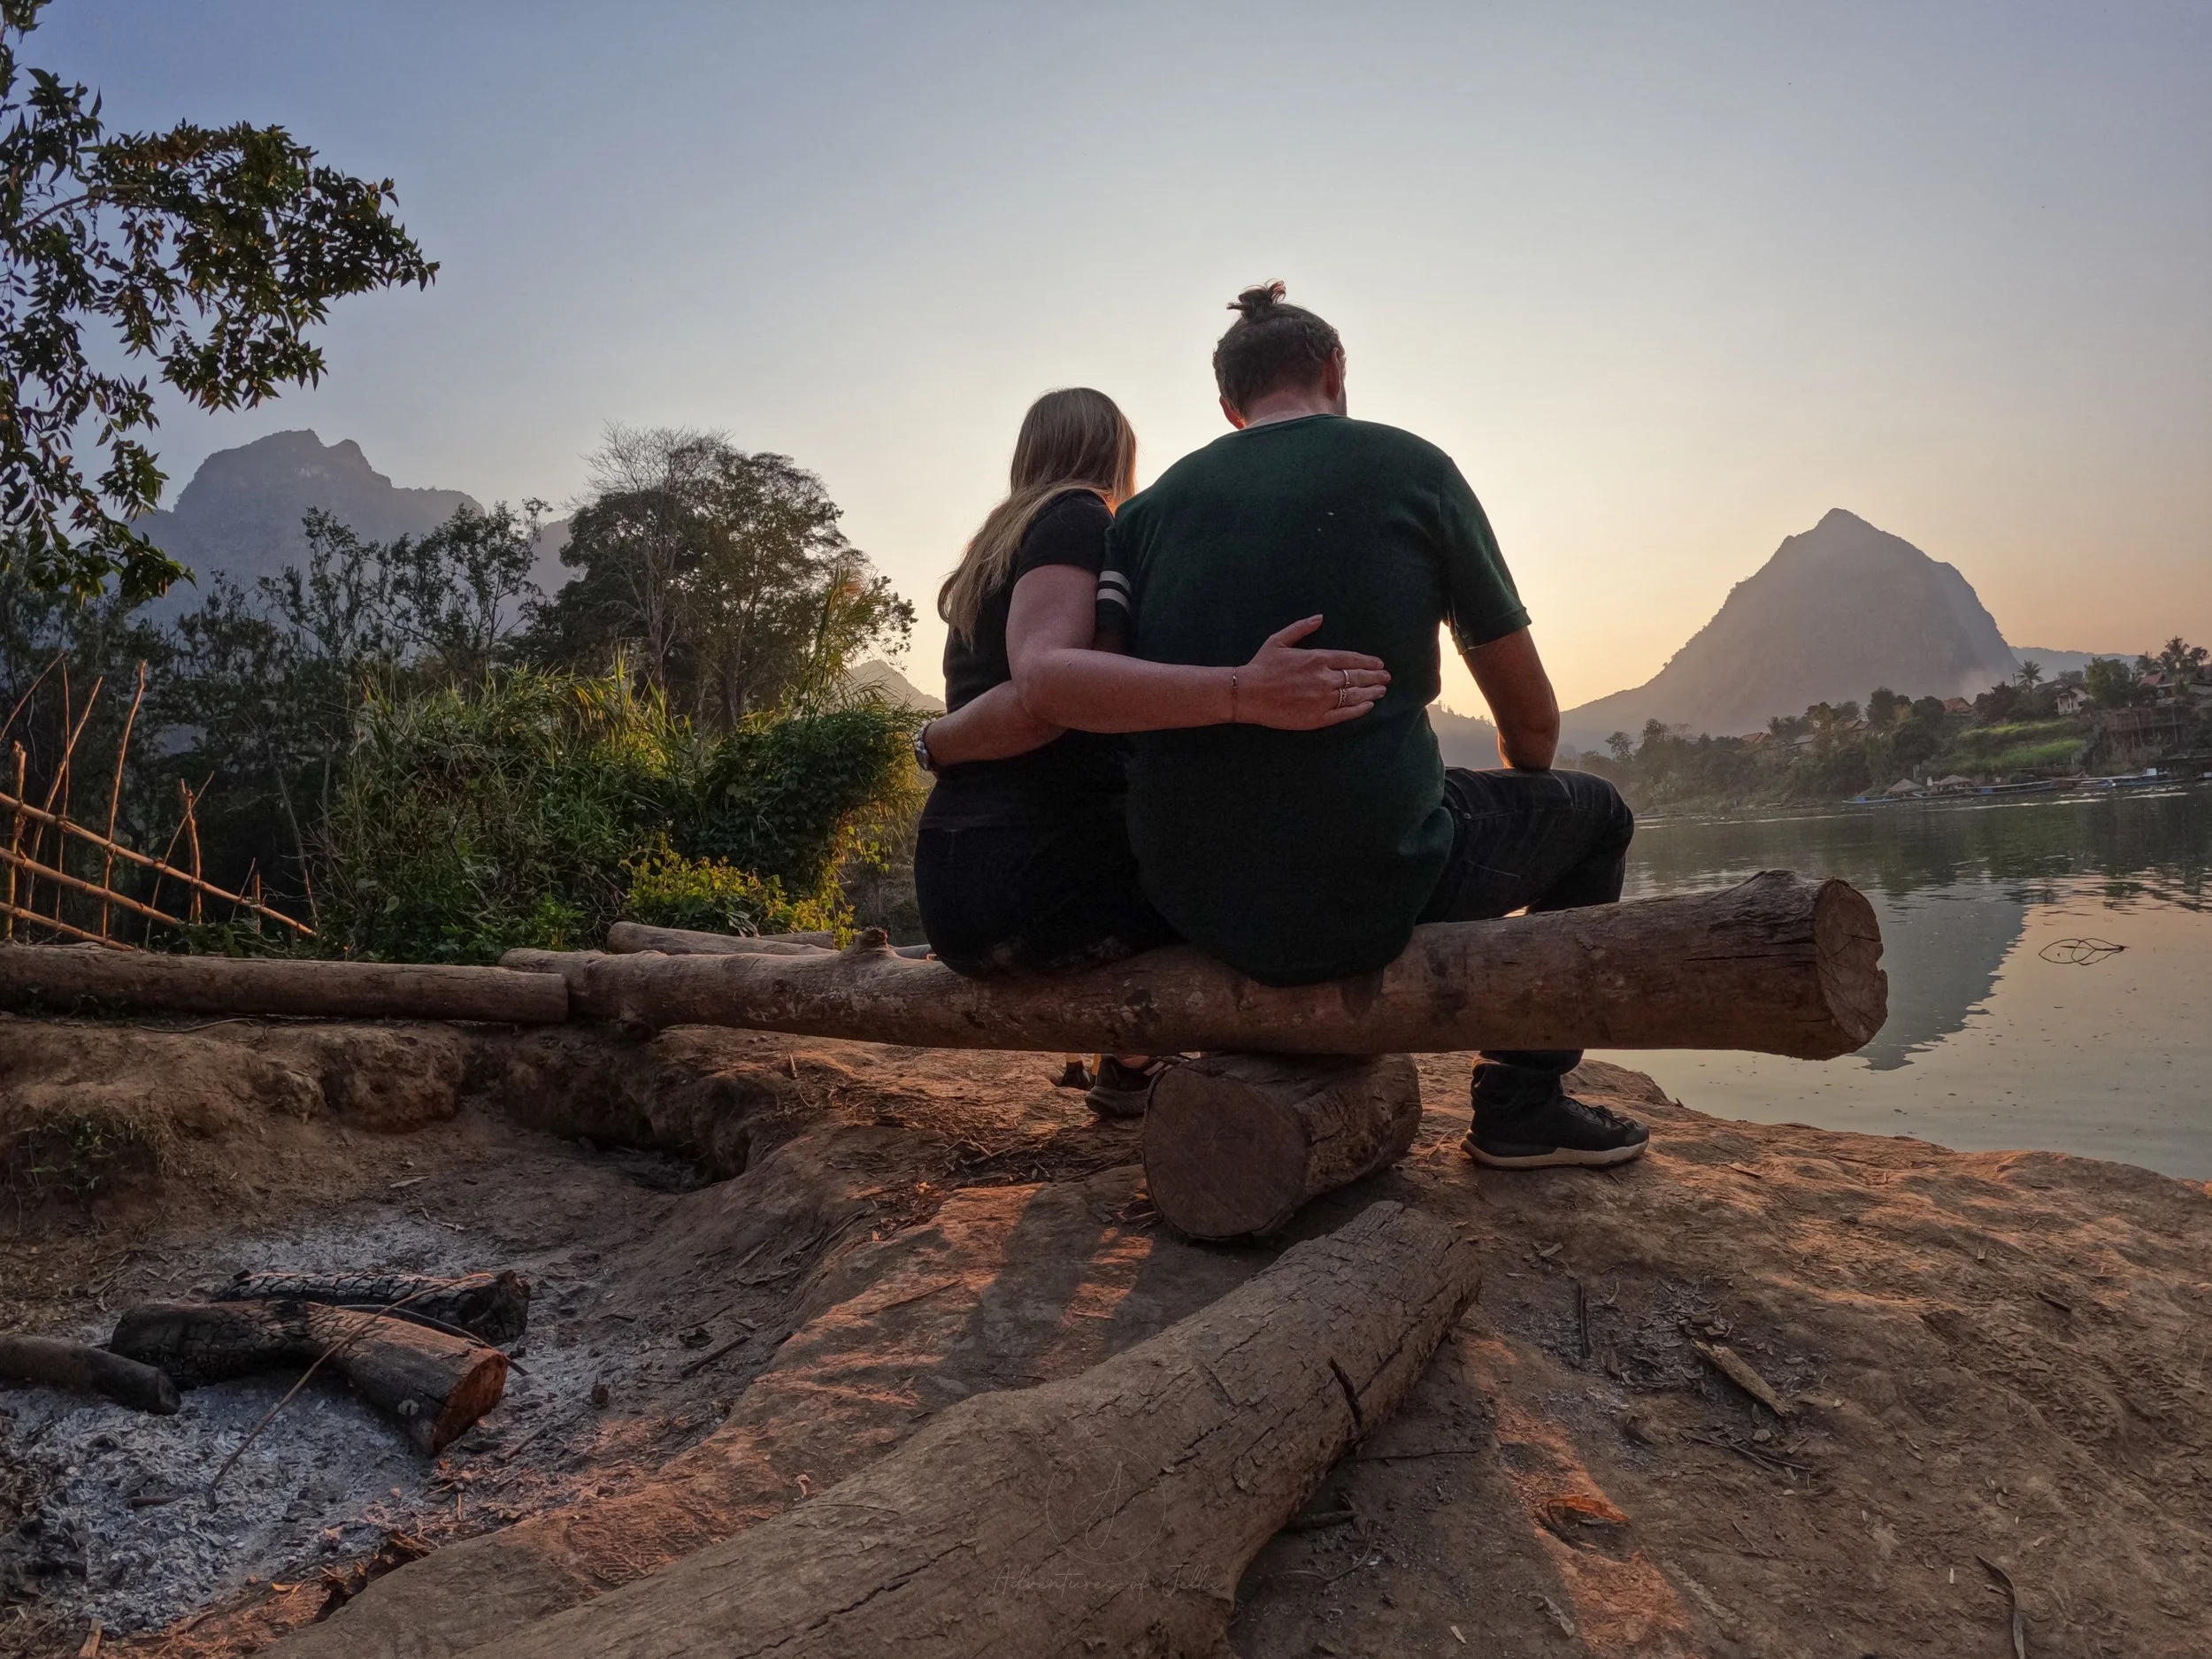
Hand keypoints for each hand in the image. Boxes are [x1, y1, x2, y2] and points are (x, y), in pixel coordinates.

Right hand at [1234, 616, 1390, 728]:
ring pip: (1354, 695)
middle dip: (1375, 677)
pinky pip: (1344, 713)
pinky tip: (1367, 706)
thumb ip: (1301, 628)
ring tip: (1380, 691)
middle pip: (1357, 677)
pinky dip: (1359, 709)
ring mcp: (1323, 699)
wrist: (1248, 693)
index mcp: (1317, 658)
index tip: (1379, 664)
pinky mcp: (1318, 718)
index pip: (1351, 659)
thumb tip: (1319, 617)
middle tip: (1386, 678)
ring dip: (1370, 693)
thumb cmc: (1261, 666)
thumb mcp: (1279, 640)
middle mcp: (1325, 678)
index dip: (1368, 662)